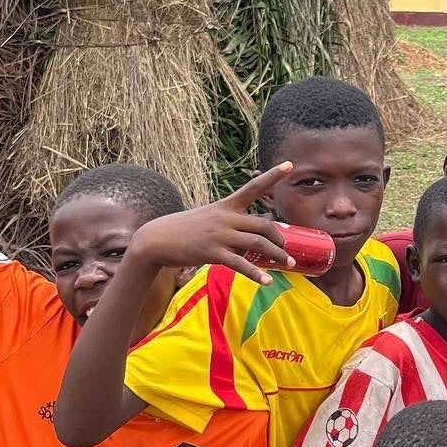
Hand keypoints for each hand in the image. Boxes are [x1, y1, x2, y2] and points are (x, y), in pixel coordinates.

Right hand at [131, 166, 296, 283]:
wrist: (157, 239)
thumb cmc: (186, 229)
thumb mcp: (210, 218)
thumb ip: (233, 226)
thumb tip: (253, 241)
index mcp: (226, 206)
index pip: (254, 187)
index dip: (272, 176)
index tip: (289, 165)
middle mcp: (226, 218)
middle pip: (264, 225)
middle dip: (280, 239)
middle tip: (286, 251)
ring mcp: (219, 235)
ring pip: (257, 244)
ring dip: (277, 255)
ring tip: (288, 265)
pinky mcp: (212, 252)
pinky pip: (240, 264)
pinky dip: (256, 273)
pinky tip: (268, 281)